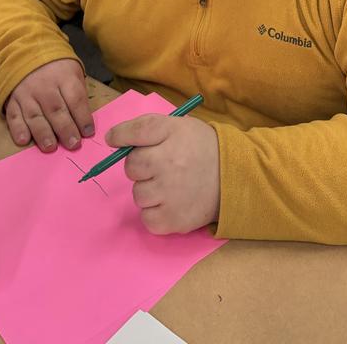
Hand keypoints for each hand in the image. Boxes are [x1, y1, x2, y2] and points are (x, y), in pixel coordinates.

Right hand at [5, 59, 94, 151]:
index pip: (75, 99)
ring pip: (34, 115)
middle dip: (65, 129)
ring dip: (43, 133)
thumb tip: (84, 120)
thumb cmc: (56, 66)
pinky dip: (17, 129)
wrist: (25, 50)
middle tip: (73, 144)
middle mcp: (44, 86)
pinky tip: (23, 140)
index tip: (89, 133)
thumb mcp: (73, 70)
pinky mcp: (12, 100)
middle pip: (56, 110)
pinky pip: (13, 115)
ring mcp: (26, 93)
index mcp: (64, 77)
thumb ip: (78, 92)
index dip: (82, 117)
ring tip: (50, 147)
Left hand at [107, 114, 219, 234]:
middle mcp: (170, 164)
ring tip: (169, 185)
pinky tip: (170, 202)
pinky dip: (154, 213)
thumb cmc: (201, 148)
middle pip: (131, 167)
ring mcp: (171, 195)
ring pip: (138, 194)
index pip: (135, 133)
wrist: (235, 177)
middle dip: (141, 166)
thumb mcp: (178, 126)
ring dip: (148, 191)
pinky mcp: (174, 220)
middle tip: (160, 166)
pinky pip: (146, 219)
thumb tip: (111, 138)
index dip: (121, 136)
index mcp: (173, 136)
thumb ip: (145, 127)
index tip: (115, 140)